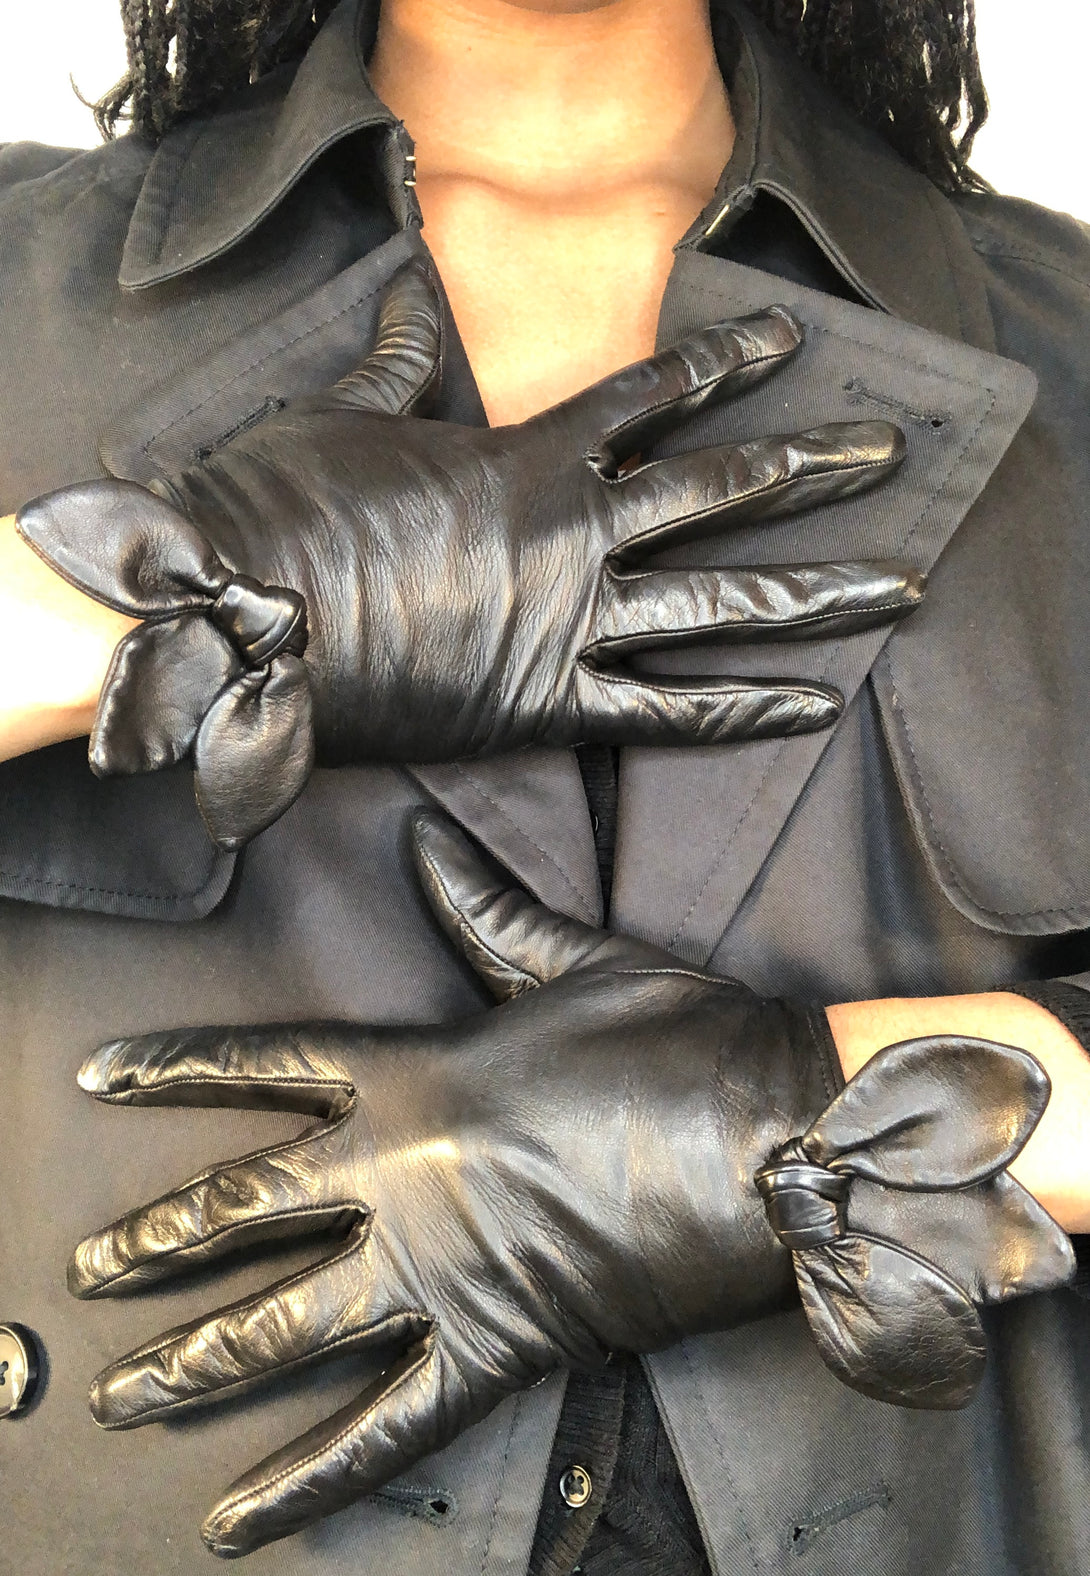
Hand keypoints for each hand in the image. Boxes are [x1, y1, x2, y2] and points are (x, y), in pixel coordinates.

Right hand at [18, 260, 920, 846]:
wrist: (237, 616)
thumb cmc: (283, 506)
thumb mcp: (346, 412)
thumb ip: (403, 358)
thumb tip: (411, 287)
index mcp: (531, 453)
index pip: (654, 395)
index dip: (727, 364)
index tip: (789, 344)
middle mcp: (577, 530)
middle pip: (726, 490)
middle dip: (818, 465)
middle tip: (891, 451)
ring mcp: (574, 620)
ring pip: (726, 602)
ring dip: (821, 591)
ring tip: (901, 583)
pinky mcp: (551, 704)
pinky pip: (671, 712)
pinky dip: (745, 710)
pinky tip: (815, 703)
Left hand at [69, 813, 1071, 1556]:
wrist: (775, 1134)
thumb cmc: (679, 1038)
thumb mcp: (568, 956)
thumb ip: (480, 904)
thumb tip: (425, 838)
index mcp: (412, 1071)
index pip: (262, 1065)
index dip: (174, 1069)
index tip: (105, 1079)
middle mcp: (400, 1174)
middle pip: (242, 1210)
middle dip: (154, 1240)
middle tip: (89, 1268)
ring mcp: (438, 1269)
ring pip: (284, 1327)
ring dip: (192, 1362)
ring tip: (121, 1393)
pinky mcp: (495, 1346)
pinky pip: (382, 1431)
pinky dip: (306, 1481)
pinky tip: (238, 1518)